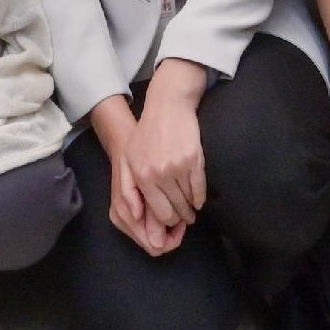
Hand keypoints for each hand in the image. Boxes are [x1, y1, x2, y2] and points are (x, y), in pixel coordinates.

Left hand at [121, 67, 211, 252]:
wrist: (168, 107)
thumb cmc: (146, 135)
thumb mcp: (128, 160)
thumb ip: (128, 189)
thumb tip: (135, 216)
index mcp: (142, 176)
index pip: (159, 212)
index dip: (167, 221)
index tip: (172, 221)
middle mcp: (160, 174)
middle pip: (176, 209)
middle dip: (181, 217)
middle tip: (184, 218)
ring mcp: (178, 167)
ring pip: (189, 201)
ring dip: (191, 208)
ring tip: (191, 209)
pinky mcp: (195, 160)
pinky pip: (200, 189)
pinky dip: (200, 198)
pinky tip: (198, 200)